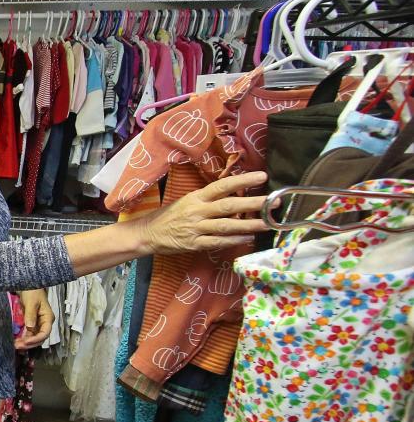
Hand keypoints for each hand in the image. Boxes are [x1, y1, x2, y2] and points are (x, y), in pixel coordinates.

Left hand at [15, 289, 53, 350]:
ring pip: (34, 338)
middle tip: (17, 346)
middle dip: (29, 344)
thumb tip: (30, 327)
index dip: (36, 339)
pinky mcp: (31, 324)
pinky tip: (16, 341)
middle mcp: (44, 323)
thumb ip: (31, 315)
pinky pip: (29, 334)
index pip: (45, 333)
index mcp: (48, 317)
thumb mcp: (31, 302)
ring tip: (15, 345)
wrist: (29, 286)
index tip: (25, 342)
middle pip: (40, 338)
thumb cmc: (32, 291)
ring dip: (26, 343)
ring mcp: (38, 324)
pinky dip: (23, 339)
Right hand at [138, 171, 270, 255]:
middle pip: (229, 206)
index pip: (222, 186)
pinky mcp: (194, 244)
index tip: (262, 177)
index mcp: (196, 197)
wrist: (148, 233)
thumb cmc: (171, 215)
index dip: (242, 181)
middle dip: (253, 204)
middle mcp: (197, 211)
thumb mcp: (188, 201)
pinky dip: (233, 240)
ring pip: (226, 225)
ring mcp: (196, 228)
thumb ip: (209, 199)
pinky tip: (248, 238)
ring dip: (249, 224)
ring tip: (268, 223)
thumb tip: (236, 195)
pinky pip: (217, 242)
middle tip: (274, 202)